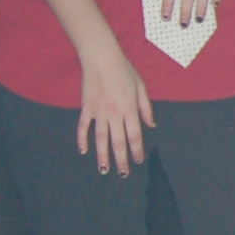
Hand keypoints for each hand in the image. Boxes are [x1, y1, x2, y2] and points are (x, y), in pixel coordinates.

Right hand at [78, 45, 154, 175]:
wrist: (102, 59)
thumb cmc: (124, 71)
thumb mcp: (141, 87)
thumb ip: (146, 108)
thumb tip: (152, 125)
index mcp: (130, 109)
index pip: (134, 136)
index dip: (136, 150)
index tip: (137, 161)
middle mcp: (115, 114)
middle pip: (118, 142)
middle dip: (121, 159)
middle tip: (123, 174)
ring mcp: (99, 112)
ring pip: (100, 138)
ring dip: (102, 155)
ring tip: (104, 170)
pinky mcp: (86, 108)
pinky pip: (83, 127)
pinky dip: (82, 139)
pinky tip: (84, 151)